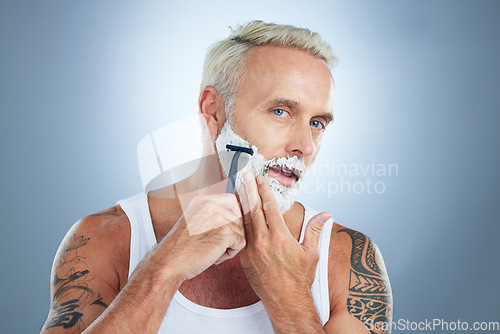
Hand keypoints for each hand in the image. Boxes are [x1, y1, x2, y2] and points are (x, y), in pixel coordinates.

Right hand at [159, 193, 245, 281]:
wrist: (169, 262)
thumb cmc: (181, 247)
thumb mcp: (195, 220)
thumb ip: (212, 214)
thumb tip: (237, 214)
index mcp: (202, 200)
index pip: (232, 200)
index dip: (233, 216)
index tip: (222, 229)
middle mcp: (210, 205)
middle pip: (238, 217)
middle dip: (231, 233)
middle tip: (212, 244)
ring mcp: (218, 218)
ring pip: (240, 231)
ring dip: (229, 245)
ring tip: (211, 250)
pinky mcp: (224, 233)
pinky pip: (241, 243)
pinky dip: (231, 253)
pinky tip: (214, 256)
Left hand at [238, 172, 330, 308]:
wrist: (286, 301)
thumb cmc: (300, 278)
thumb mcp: (312, 253)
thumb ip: (315, 230)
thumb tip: (326, 214)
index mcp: (281, 237)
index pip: (270, 207)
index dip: (264, 190)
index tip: (261, 179)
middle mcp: (264, 242)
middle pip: (253, 209)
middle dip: (249, 190)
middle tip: (245, 175)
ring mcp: (252, 250)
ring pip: (243, 220)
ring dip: (240, 202)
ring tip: (237, 187)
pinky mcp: (244, 259)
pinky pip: (240, 236)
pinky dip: (237, 222)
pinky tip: (235, 212)